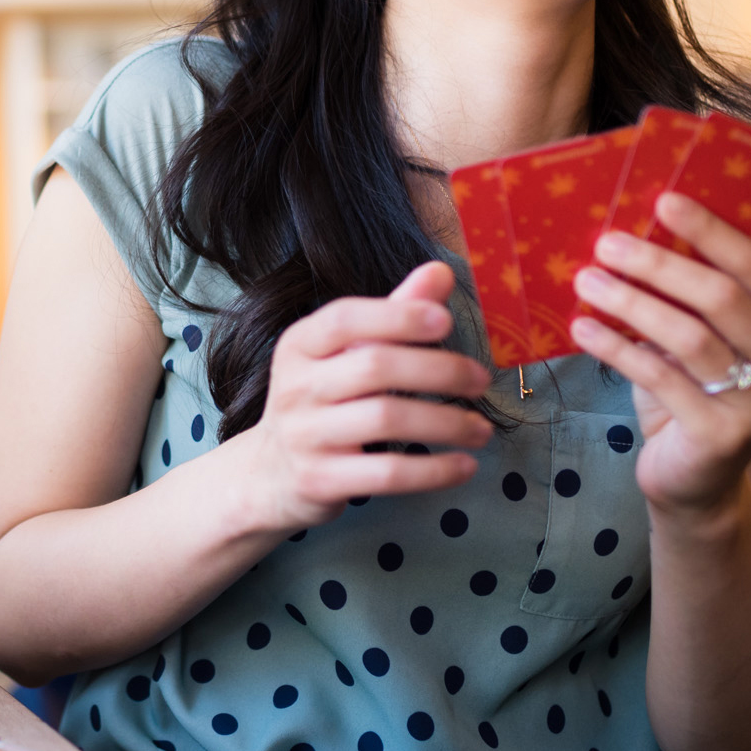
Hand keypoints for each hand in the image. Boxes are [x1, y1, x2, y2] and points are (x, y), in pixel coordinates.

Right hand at [235, 261, 494, 534]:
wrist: (269, 472)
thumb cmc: (321, 401)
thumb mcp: (343, 354)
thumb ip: (393, 313)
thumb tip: (441, 272)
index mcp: (300, 344)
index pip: (345, 319)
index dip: (397, 316)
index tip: (446, 322)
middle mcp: (296, 386)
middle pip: (374, 367)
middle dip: (439, 371)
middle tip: (480, 381)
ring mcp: (305, 435)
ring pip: (386, 420)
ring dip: (446, 423)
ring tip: (480, 429)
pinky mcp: (320, 479)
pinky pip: (386, 473)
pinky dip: (434, 471)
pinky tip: (463, 466)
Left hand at [568, 192, 750, 516]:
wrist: (693, 484)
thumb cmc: (689, 396)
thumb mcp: (695, 341)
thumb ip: (686, 298)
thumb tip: (631, 231)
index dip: (709, 230)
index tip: (663, 199)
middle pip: (722, 298)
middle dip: (659, 264)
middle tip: (606, 242)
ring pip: (689, 336)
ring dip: (631, 301)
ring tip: (585, 280)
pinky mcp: (723, 436)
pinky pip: (660, 378)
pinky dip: (615, 347)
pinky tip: (582, 327)